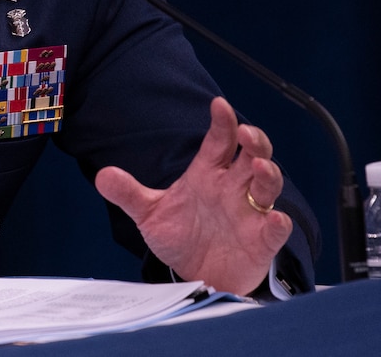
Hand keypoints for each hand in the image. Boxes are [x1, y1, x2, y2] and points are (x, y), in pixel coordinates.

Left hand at [94, 96, 292, 294]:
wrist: (196, 276)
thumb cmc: (181, 237)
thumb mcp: (150, 213)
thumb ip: (129, 193)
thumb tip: (102, 176)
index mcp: (208, 173)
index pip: (219, 141)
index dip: (223, 122)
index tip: (219, 105)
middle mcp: (233, 187)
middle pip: (252, 154)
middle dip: (254, 141)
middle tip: (245, 133)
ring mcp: (250, 212)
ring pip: (268, 185)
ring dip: (268, 174)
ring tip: (259, 166)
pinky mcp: (261, 241)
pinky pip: (275, 230)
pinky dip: (278, 224)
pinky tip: (275, 219)